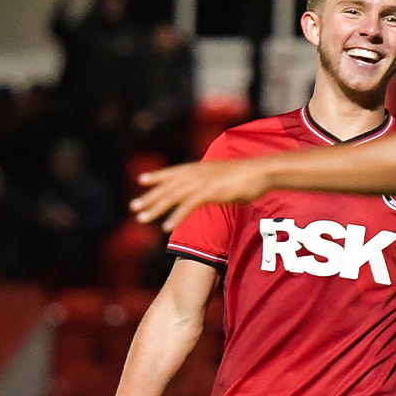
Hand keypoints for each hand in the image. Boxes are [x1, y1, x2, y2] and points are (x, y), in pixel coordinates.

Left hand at [131, 161, 270, 230]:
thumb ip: (216, 180)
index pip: (173, 171)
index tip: (142, 180)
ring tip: (142, 218)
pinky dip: (175, 217)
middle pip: (167, 186)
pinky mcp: (209, 192)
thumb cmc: (249, 174)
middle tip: (133, 207)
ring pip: (172, 196)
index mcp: (200, 168)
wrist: (262, 171)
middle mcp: (196, 173)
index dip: (157, 176)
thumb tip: (215, 186)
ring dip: (155, 208)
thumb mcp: (227, 175)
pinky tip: (166, 227)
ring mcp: (202, 182)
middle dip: (149, 197)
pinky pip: (187, 206)